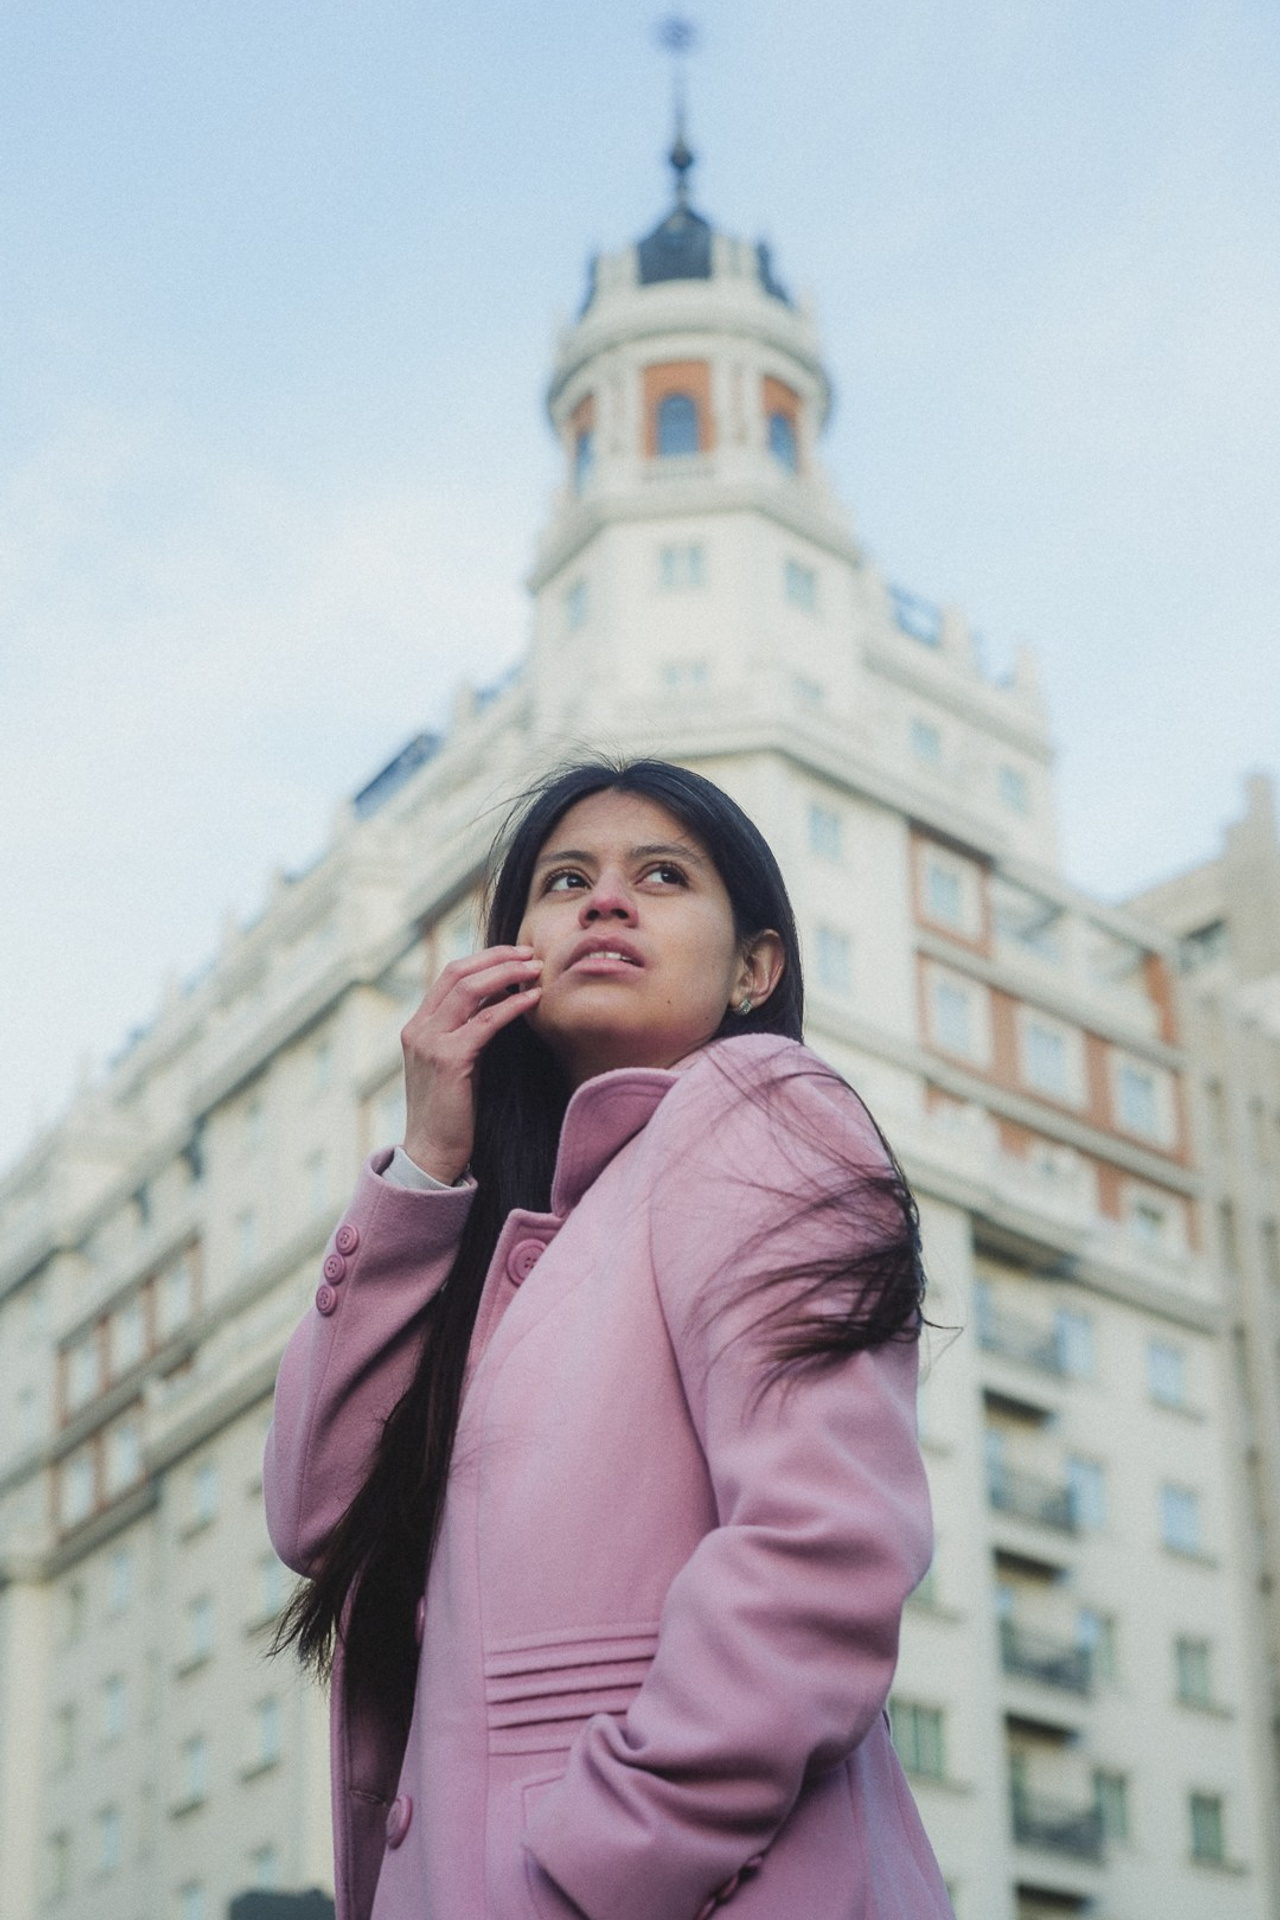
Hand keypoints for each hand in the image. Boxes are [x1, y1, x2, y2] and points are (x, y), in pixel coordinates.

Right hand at [400, 946, 541, 1182]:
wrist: (431, 1153)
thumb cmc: (452, 1111)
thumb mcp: (456, 1061)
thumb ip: (467, 1029)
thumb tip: (500, 997)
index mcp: (417, 1026)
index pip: (450, 975)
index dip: (485, 958)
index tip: (515, 954)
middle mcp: (418, 1029)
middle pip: (458, 973)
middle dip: (498, 958)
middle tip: (530, 954)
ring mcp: (430, 1043)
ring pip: (471, 989)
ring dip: (508, 974)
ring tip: (536, 970)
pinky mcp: (449, 1060)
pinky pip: (486, 1021)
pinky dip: (513, 1005)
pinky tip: (534, 999)